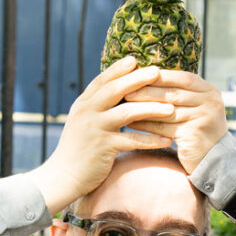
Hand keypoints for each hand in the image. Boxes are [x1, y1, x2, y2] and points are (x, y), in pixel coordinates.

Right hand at [27, 57, 174, 212]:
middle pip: (116, 90)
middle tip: (158, 71)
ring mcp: (96, 129)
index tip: (136, 59)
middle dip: (138, 79)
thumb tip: (115, 94)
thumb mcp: (83, 122)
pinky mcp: (104, 148)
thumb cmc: (77, 149)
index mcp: (83, 104)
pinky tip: (167, 141)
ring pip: (128, 113)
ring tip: (172, 108)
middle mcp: (88, 112)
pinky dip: (151, 140)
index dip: (119, 69)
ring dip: (152, 109)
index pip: (102, 80)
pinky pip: (133, 140)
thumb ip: (96, 108)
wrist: (63, 176)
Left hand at [124, 70, 227, 173]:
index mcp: (210, 91)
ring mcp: (204, 118)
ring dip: (144, 107)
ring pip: (167, 110)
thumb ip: (181, 94)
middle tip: (125, 89)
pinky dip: (147, 125)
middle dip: (148, 90)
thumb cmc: (199, 131)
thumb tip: (149, 77)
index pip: (184, 77)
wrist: (215, 161)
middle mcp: (210, 102)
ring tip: (125, 105)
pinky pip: (165, 127)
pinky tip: (132, 123)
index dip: (161, 75)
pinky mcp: (194, 135)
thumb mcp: (196, 108)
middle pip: (174, 93)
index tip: (139, 74)